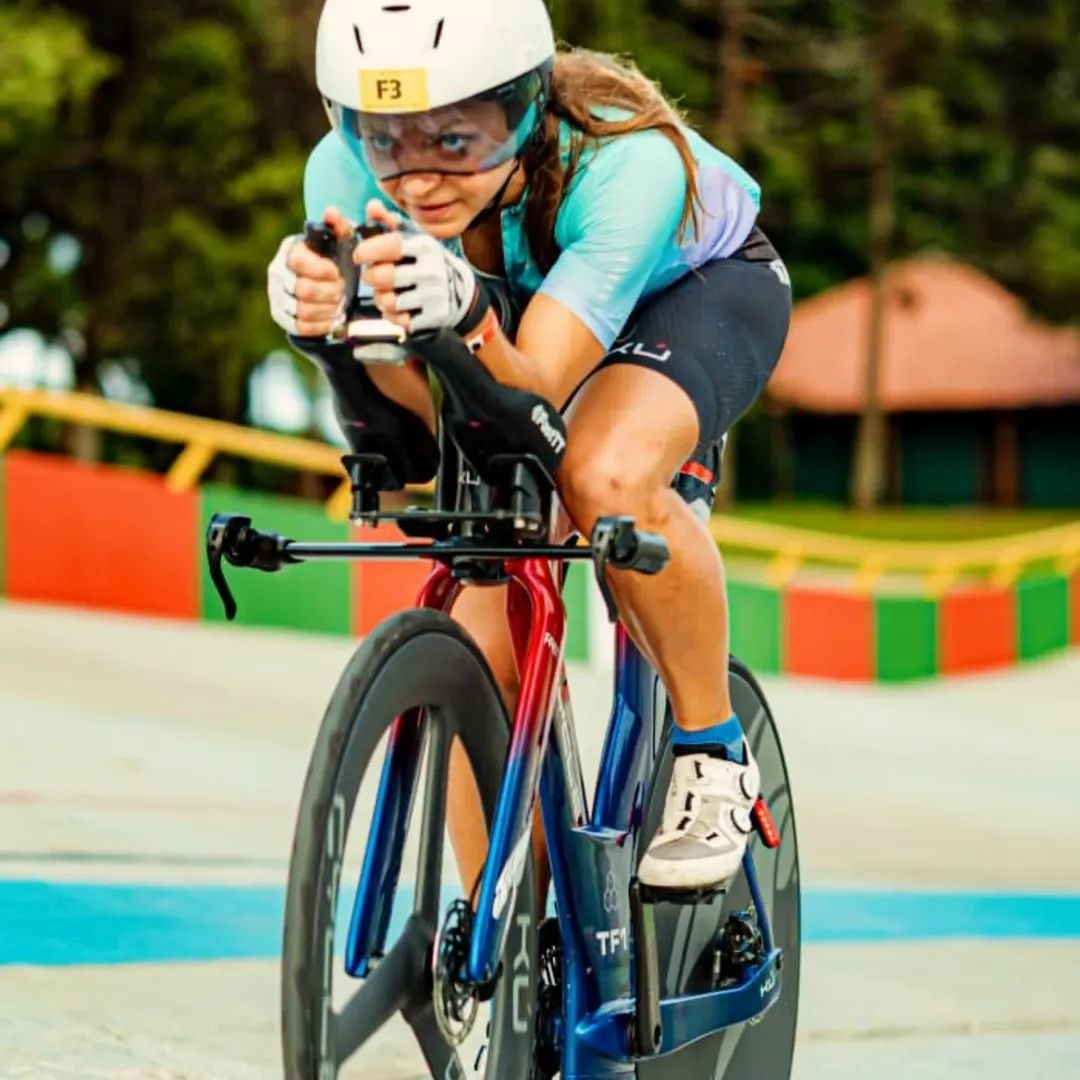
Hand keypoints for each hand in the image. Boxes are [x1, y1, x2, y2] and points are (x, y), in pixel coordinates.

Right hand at [267, 207, 351, 336]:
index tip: (337, 272)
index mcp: (289, 250)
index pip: (298, 262)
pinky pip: (301, 326)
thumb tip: (332, 212)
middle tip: (341, 290)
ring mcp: (277, 296)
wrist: (328, 288)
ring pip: (303, 310)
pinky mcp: (282, 318)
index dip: (322, 270)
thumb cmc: (335, 260)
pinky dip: (321, 324)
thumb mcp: (342, 241)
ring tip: (338, 303)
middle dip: (329, 292)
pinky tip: (331, 316)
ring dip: (327, 309)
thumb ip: (339, 226)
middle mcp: (277, 272)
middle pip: (303, 290)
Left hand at [356, 199, 482, 333]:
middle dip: (371, 277)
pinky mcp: (433, 317)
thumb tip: (372, 207)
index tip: (359, 255)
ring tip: (387, 294)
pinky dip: (394, 316)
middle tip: (372, 277)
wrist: (461, 295)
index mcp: (425, 247)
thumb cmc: (428, 263)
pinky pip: (400, 321)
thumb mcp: (414, 239)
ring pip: (388, 301)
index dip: (367, 250)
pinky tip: (400, 309)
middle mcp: (431, 271)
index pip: (389, 246)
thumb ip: (389, 223)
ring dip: (381, 299)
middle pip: (382, 277)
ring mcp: (433, 296)